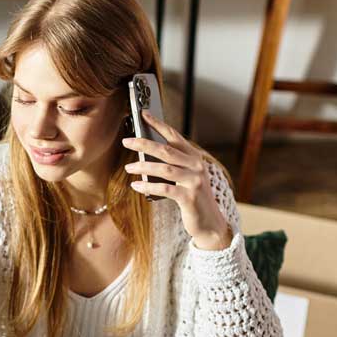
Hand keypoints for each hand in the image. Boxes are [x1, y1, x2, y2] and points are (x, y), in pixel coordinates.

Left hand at [123, 110, 232, 250]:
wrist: (209, 223)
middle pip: (166, 150)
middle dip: (144, 143)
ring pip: (164, 169)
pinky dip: (148, 186)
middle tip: (126, 141)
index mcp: (195, 158)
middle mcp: (196, 166)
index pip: (174, 136)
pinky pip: (164, 189)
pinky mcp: (189, 197)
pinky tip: (136, 185)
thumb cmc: (193, 199)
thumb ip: (173, 165)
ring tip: (128, 167)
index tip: (144, 114)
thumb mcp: (186, 178)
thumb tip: (146, 154)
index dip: (158, 124)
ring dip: (143, 166)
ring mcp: (194, 181)